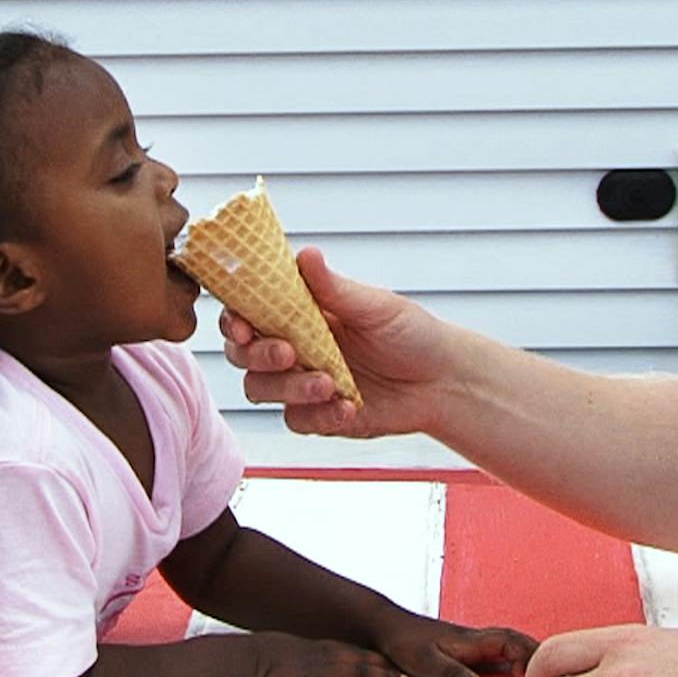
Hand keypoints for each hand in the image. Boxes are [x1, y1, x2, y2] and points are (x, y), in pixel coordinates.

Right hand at [219, 247, 451, 436]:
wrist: (443, 382)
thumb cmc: (412, 334)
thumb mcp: (375, 306)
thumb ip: (334, 288)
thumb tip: (306, 255)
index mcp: (301, 312)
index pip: (249, 312)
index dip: (234, 319)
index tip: (242, 324)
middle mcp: (295, 346)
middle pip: (244, 354)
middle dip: (259, 355)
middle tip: (289, 354)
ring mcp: (302, 382)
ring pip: (262, 390)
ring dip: (291, 387)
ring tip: (330, 384)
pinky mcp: (317, 415)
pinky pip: (296, 420)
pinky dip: (319, 416)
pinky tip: (348, 407)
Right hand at [247, 632, 409, 676]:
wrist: (243, 659)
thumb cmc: (255, 656)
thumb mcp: (279, 650)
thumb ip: (294, 656)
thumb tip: (297, 661)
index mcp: (314, 647)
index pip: (351, 650)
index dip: (372, 655)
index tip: (390, 659)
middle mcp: (322, 656)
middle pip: (361, 660)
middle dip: (386, 666)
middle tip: (406, 673)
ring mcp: (317, 671)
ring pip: (357, 673)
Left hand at [372, 613, 535, 676]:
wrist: (387, 628)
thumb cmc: (405, 643)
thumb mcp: (426, 662)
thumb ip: (452, 674)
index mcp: (472, 640)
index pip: (511, 643)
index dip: (529, 657)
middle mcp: (477, 640)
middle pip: (517, 642)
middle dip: (539, 655)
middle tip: (557, 676)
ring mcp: (473, 645)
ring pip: (510, 646)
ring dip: (528, 657)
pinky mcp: (466, 651)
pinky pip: (499, 653)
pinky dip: (514, 661)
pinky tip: (516, 676)